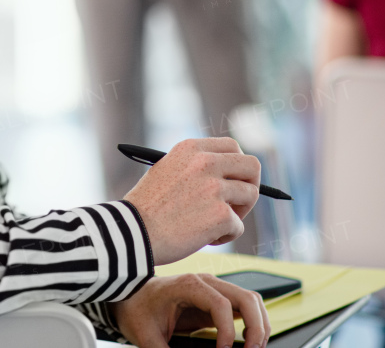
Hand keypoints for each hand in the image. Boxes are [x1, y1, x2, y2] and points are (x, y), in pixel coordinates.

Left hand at [112, 273, 270, 347]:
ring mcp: (214, 288)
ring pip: (252, 300)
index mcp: (188, 286)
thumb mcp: (147, 337)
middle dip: (257, 327)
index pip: (221, 305)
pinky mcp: (217, 299)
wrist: (129, 297)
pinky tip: (248, 342)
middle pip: (247, 298)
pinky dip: (254, 323)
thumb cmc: (137, 312)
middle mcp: (206, 282)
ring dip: (260, 325)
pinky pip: (245, 306)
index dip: (228, 331)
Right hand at [123, 138, 259, 262]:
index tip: (234, 180)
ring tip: (212, 225)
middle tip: (238, 202)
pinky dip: (224, 236)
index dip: (237, 166)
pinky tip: (203, 238)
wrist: (132, 233)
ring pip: (249, 197)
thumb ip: (196, 167)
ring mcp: (214, 188)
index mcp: (191, 148)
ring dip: (236, 214)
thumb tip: (229, 175)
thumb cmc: (146, 207)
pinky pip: (238, 226)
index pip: (233, 146)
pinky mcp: (220, 215)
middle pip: (252, 166)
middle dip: (250, 185)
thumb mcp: (167, 170)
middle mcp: (205, 162)